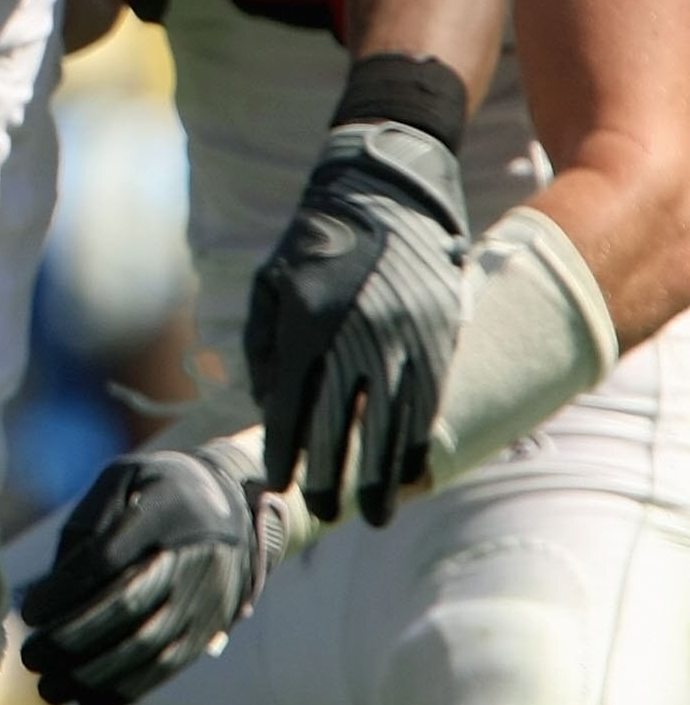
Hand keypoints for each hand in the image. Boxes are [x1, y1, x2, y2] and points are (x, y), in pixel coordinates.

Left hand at [18, 440, 284, 704]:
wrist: (233, 503)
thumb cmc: (156, 488)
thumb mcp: (123, 477)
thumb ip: (87, 519)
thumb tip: (54, 579)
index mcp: (165, 512)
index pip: (108, 558)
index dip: (65, 589)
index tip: (27, 611)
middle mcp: (190, 560)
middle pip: (127, 608)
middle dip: (72, 639)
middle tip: (29, 657)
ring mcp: (203, 599)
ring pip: (147, 647)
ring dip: (94, 674)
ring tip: (48, 689)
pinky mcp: (208, 629)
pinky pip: (168, 668)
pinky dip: (127, 690)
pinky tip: (88, 703)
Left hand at [246, 119, 468, 523]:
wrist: (384, 191)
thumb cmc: (315, 242)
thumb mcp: (272, 284)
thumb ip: (266, 348)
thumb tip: (272, 409)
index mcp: (306, 321)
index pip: (293, 405)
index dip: (288, 451)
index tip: (283, 484)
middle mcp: (355, 334)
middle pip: (342, 424)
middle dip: (332, 475)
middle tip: (327, 513)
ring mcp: (402, 336)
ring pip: (391, 423)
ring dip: (382, 474)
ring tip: (375, 513)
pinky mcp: (439, 335)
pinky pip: (429, 402)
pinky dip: (419, 441)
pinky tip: (411, 473)